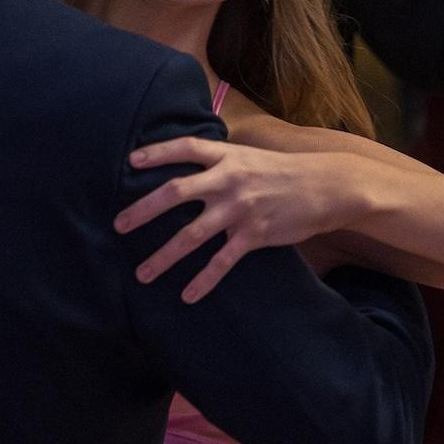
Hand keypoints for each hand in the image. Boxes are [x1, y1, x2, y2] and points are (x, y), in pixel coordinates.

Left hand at [117, 138, 353, 301]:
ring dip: (163, 256)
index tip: (130, 162)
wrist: (325, 186)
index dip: (157, 153)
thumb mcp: (248, 157)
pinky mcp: (255, 234)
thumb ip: (218, 161)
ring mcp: (241, 208)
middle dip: (144, 210)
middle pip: (176, 192)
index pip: (185, 148)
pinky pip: (222, 262)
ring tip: (142, 273)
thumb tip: (185, 168)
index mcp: (227, 156)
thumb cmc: (281, 172)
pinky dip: (203, 280)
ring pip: (193, 234)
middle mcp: (229, 179)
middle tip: (119, 226)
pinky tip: (187, 295)